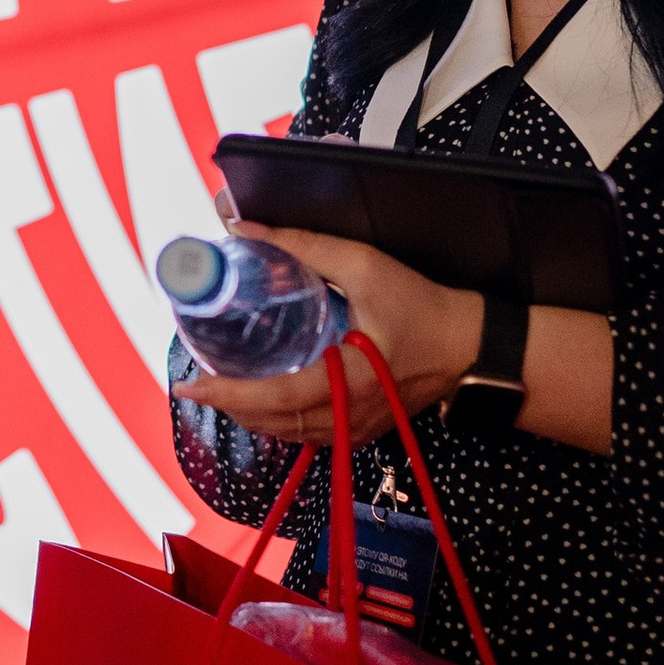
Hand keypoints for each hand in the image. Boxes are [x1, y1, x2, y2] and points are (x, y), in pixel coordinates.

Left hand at [170, 232, 484, 451]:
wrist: (472, 346)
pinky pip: (310, 434)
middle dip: (230, 407)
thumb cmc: (424, 308)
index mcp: (352, 379)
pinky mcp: (364, 428)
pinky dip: (279, 422)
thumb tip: (248, 230)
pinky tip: (263, 403)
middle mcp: (352, 413)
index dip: (230, 396)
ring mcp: (358, 427)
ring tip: (221, 392)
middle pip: (276, 423)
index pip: (278, 399)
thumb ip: (306, 247)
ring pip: (290, 434)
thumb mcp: (367, 266)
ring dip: (252, 417)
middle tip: (195, 385)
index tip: (191, 386)